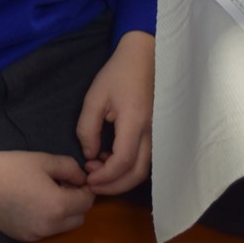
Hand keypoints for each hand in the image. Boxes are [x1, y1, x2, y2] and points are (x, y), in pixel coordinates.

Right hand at [0, 146, 93, 241]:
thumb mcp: (46, 160)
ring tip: (48, 191)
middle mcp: (50, 227)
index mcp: (58, 207)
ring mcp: (35, 235)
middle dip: (77, 201)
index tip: (77, 176)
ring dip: (64, 212)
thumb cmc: (13, 167)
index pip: (87, 201)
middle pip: (79, 218)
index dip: (86, 187)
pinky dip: (48, 219)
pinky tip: (34, 201)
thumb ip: (71, 169)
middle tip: (63, 183)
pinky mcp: (23, 238)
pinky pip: (47, 230)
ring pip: (63, 226)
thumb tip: (81, 179)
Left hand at [77, 30, 153, 194]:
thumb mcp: (95, 97)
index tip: (87, 177)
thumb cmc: (117, 74)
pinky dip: (128, 167)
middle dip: (114, 185)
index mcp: (134, 122)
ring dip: (121, 177)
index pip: (123, 162)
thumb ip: (87, 129)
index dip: (105, 177)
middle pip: (137, 174)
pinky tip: (110, 158)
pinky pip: (144, 158)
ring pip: (143, 169)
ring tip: (98, 170)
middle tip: (92, 183)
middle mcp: (150, 132)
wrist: (142, 57)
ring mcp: (156, 133)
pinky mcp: (155, 132)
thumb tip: (90, 155)